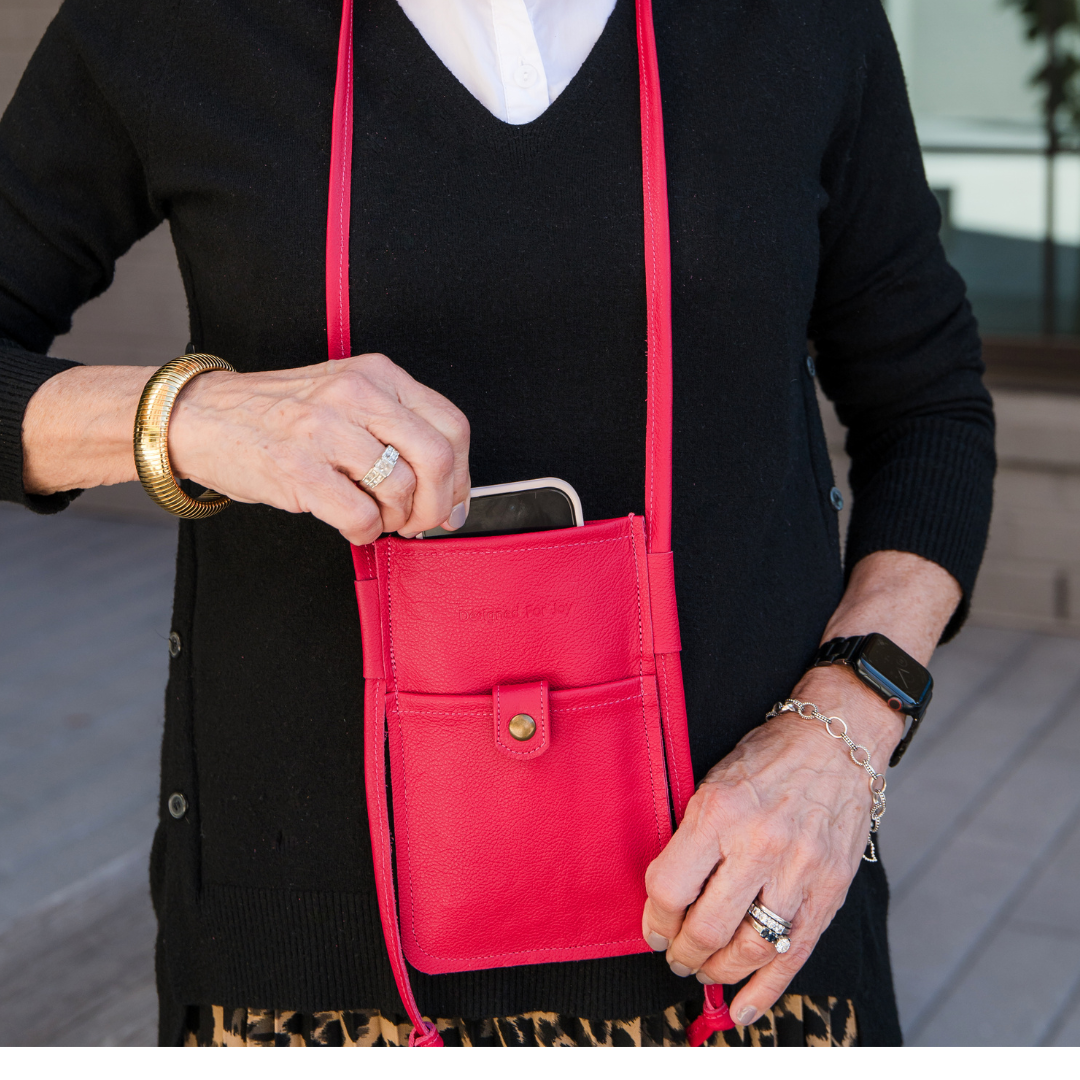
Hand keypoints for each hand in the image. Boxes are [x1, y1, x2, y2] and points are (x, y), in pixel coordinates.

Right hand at [168, 353, 470, 543]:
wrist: (200, 417)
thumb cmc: (279, 414)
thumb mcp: (346, 396)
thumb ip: (396, 427)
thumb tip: (449, 487)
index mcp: (377, 375)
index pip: (452, 426)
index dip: (462, 475)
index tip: (452, 501)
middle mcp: (356, 394)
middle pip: (439, 458)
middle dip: (441, 504)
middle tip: (422, 521)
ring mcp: (326, 429)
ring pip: (403, 489)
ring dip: (398, 520)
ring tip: (378, 519)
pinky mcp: (299, 469)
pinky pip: (362, 516)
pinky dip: (365, 533)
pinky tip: (351, 526)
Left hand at [642, 664, 902, 1025]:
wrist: (839, 738)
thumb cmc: (768, 756)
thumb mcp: (712, 780)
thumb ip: (690, 835)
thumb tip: (663, 895)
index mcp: (720, 811)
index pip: (670, 887)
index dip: (654, 918)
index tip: (652, 928)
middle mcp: (760, 843)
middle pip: (707, 927)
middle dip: (682, 953)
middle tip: (675, 955)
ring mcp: (800, 869)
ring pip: (750, 949)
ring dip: (718, 971)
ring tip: (704, 969)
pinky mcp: (831, 889)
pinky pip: (796, 955)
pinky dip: (766, 990)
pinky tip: (742, 1008)